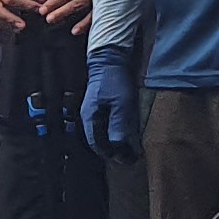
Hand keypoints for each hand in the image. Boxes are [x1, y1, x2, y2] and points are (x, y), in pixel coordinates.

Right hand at [79, 44, 140, 160]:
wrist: (109, 59)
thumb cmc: (115, 82)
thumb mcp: (121, 105)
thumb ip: (118, 127)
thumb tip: (118, 149)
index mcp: (90, 119)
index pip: (98, 145)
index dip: (112, 154)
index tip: (128, 159)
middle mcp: (87, 118)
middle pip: (97, 142)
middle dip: (112, 151)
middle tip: (130, 156)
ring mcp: (91, 112)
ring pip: (100, 134)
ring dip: (113, 142)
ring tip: (128, 147)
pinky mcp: (97, 107)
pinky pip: (103, 125)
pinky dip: (112, 133)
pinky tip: (122, 133)